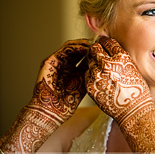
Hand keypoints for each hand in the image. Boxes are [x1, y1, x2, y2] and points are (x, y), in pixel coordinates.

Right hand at [0, 39, 89, 153]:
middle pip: (77, 50)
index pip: (82, 56)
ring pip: (71, 47)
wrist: (53, 110)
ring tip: (93, 44)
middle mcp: (63, 65)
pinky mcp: (50, 61)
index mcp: (71, 70)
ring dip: (83, 44)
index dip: (92, 52)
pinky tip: (85, 48)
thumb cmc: (68, 102)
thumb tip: (100, 59)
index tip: (104, 49)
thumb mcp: (84, 83)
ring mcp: (56, 62)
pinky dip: (75, 47)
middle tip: (100, 43)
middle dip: (89, 46)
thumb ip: (89, 70)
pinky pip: (64, 49)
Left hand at [86, 37, 154, 153]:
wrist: (133, 111)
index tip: (105, 45)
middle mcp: (107, 64)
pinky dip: (91, 75)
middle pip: (95, 48)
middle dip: (96, 50)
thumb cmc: (136, 91)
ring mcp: (97, 75)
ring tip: (101, 71)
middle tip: (99, 54)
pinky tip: (100, 80)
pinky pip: (87, 74)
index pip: (107, 42)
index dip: (105, 43)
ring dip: (93, 62)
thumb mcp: (133, 68)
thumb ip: (120, 57)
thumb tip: (109, 47)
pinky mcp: (90, 86)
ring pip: (89, 61)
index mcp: (121, 57)